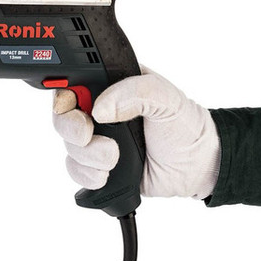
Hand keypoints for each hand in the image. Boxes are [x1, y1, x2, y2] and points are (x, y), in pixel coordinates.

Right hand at [52, 67, 220, 197]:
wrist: (198, 167)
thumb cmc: (186, 126)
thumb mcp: (166, 97)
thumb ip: (134, 92)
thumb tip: (100, 108)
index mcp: (111, 87)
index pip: (73, 85)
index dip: (67, 97)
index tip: (80, 109)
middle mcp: (99, 111)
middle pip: (62, 117)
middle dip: (73, 130)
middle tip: (90, 135)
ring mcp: (98, 140)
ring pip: (68, 147)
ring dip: (87, 156)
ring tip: (114, 158)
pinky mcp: (99, 167)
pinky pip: (76, 171)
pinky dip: (87, 175)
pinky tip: (107, 174)